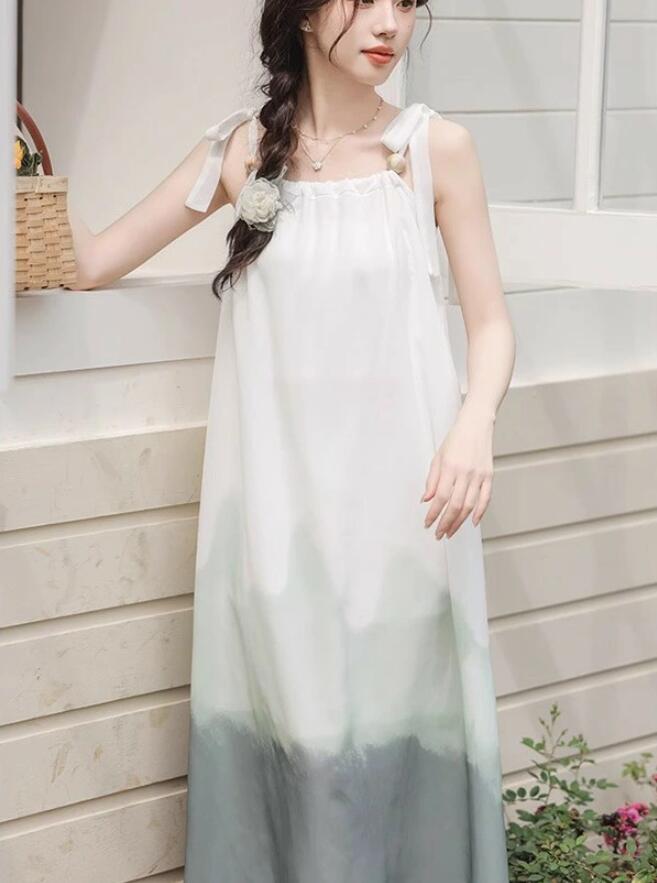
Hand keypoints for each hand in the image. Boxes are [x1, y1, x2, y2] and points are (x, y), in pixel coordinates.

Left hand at [421, 406, 494, 538]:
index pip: (440, 497)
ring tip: (451, 531)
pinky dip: (480, 512)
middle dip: (446, 523)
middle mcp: (465, 473)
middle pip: (455, 505)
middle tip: (439, 534)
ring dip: (459, 522)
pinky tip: (472, 522)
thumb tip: (426, 500)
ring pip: (469, 505)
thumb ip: (431, 480)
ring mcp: (479, 475)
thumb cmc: (455, 440)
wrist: (476, 425)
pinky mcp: (489, 476)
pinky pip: (485, 498)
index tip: (428, 524)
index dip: (433, 514)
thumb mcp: (437, 457)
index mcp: (449, 468)